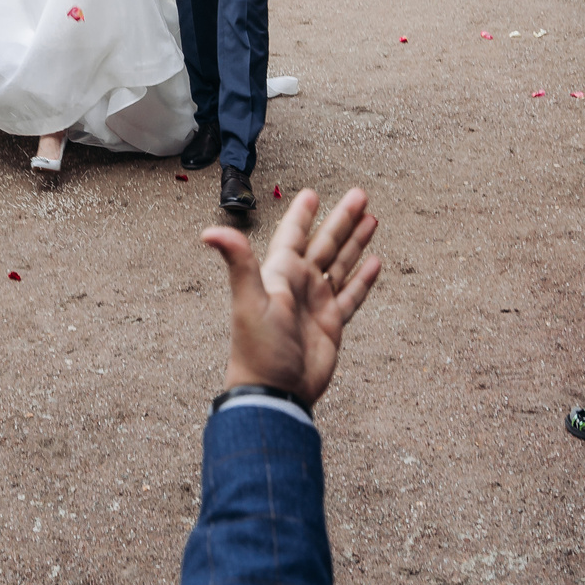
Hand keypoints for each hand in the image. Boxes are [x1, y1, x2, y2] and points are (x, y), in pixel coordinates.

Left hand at [204, 187, 381, 407]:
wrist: (274, 392)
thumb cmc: (257, 349)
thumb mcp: (248, 301)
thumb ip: (238, 263)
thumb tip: (209, 231)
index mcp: (280, 274)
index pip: (293, 235)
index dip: (302, 214)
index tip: (313, 193)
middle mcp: (299, 284)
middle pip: (325, 243)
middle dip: (342, 219)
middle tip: (361, 195)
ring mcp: (316, 304)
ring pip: (341, 264)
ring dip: (356, 243)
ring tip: (372, 219)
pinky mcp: (332, 324)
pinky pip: (351, 296)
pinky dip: (363, 279)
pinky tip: (375, 263)